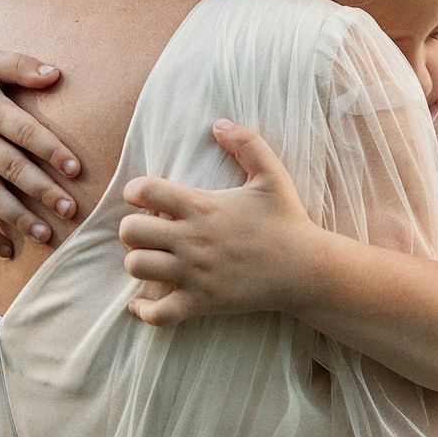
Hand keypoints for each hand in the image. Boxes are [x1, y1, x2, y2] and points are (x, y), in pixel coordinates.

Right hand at [0, 53, 86, 258]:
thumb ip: (21, 65)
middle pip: (12, 168)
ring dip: (18, 217)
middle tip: (70, 210)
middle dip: (43, 190)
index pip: (25, 132)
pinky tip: (6, 250)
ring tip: (45, 235)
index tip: (76, 169)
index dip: (51, 150)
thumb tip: (56, 74)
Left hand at [118, 119, 321, 325]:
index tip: (143, 198)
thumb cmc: (288, 220)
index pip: (143, 190)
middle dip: (132, 228)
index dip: (134, 191)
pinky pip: (157, 313)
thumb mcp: (272, 174)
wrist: (306, 269)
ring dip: (138, 262)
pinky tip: (144, 301)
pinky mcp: (202, 303)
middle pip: (130, 231)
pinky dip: (143, 310)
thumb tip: (219, 123)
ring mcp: (194, 273)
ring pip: (137, 267)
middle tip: (148, 231)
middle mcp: (191, 239)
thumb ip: (247, 143)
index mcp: (202, 206)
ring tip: (152, 259)